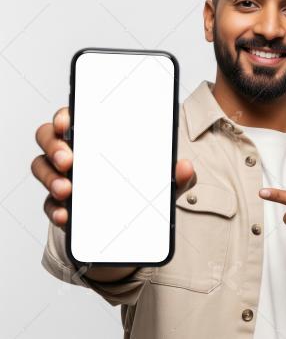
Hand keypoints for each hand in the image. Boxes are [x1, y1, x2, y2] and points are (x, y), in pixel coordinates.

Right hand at [32, 107, 196, 228]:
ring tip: (66, 189)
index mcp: (96, 137)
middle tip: (68, 160)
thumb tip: (186, 167)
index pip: (72, 117)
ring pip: (42, 168)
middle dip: (54, 147)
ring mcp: (63, 176)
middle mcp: (74, 152)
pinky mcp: (60, 204)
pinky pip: (49, 204)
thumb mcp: (163, 181)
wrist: (131, 225)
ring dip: (50, 178)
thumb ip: (176, 174)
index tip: (67, 122)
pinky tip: (65, 215)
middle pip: (48, 139)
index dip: (64, 116)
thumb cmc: (141, 187)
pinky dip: (55, 209)